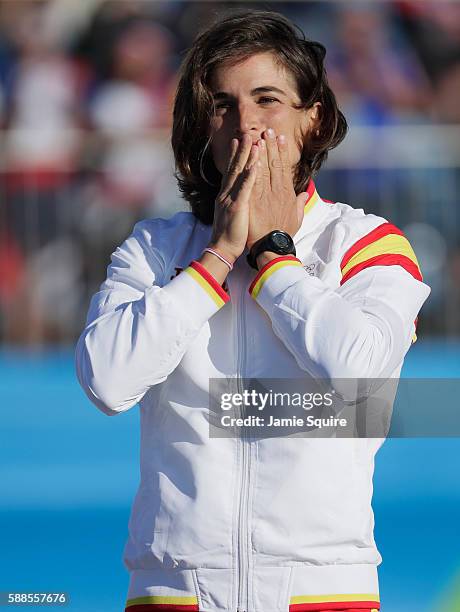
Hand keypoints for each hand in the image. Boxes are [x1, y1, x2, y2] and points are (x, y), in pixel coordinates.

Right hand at [210, 134, 258, 262]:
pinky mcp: (237, 207)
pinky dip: (250, 175)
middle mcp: (227, 193)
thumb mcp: (234, 214)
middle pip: (235, 167)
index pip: (233, 171)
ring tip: (253, 141)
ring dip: (246, 157)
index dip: (237, 156)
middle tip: (247, 133)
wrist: (223, 248)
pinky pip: (244, 189)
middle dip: (241, 150)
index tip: (241, 141)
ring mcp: (231, 199)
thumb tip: (241, 196)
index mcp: (227, 195)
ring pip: (239, 174)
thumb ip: (237, 202)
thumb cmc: (232, 234)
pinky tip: (255, 164)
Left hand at [247, 128, 306, 250]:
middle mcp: (277, 191)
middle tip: (268, 130)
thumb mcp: (296, 218)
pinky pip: (252, 180)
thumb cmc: (283, 234)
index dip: (281, 152)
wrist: (272, 247)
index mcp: (286, 193)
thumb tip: (305, 193)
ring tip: (258, 137)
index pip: (284, 168)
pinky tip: (249, 156)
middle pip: (274, 164)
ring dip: (261, 152)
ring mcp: (265, 195)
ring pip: (263, 169)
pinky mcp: (254, 201)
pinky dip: (251, 167)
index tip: (280, 138)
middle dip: (271, 146)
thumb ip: (300, 203)